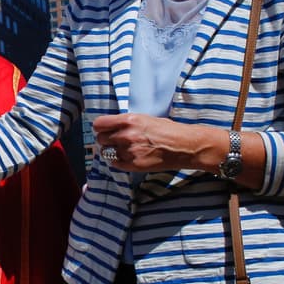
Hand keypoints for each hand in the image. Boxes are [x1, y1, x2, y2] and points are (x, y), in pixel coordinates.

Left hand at [93, 113, 207, 172]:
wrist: (183, 146)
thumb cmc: (168, 130)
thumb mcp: (145, 118)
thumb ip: (126, 123)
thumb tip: (111, 126)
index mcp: (129, 120)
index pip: (99, 124)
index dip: (100, 127)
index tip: (103, 129)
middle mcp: (126, 135)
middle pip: (100, 139)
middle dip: (106, 139)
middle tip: (115, 140)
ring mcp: (129, 151)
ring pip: (106, 152)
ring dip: (111, 151)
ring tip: (122, 149)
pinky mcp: (133, 165)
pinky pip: (114, 163)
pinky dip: (117, 161)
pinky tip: (127, 157)